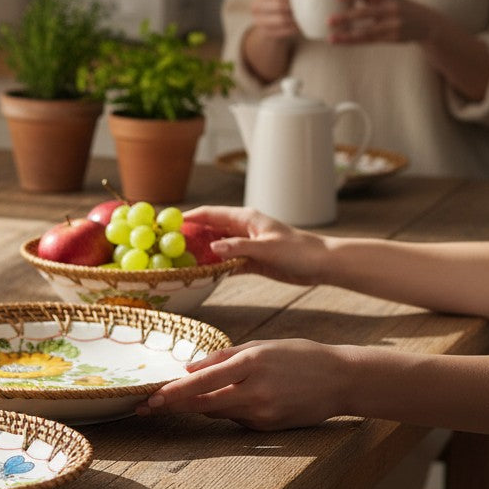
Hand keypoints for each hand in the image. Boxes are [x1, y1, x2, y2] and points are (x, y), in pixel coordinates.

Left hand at [136, 339, 352, 429]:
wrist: (343, 380)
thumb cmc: (300, 356)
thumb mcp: (261, 346)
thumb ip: (222, 358)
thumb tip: (187, 368)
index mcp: (251, 364)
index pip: (201, 383)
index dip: (172, 393)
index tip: (150, 399)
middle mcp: (254, 392)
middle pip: (202, 404)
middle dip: (172, 406)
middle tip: (145, 407)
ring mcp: (262, 414)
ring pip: (216, 412)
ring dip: (199, 405)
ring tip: (179, 399)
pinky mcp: (268, 429)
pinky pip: (236, 419)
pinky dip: (227, 410)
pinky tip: (235, 400)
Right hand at [183, 206, 329, 285]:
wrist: (320, 264)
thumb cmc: (298, 251)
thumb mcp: (266, 248)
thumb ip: (238, 247)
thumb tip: (211, 247)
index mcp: (245, 218)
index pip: (211, 214)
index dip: (190, 217)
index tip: (169, 223)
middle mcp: (242, 229)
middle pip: (209, 230)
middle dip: (189, 236)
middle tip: (167, 245)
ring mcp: (245, 245)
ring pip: (215, 247)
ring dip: (200, 254)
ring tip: (179, 262)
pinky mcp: (250, 260)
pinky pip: (226, 262)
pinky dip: (214, 268)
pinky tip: (201, 275)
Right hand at [249, 0, 300, 38]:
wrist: (270, 23)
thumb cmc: (279, 2)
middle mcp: (256, 6)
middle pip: (279, 5)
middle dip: (294, 6)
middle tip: (306, 7)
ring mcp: (259, 21)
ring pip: (281, 19)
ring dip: (295, 18)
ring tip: (304, 16)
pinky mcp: (266, 33)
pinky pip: (282, 31)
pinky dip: (293, 29)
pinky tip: (300, 26)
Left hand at [328, 0, 438, 44]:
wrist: (427, 23)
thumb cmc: (401, 8)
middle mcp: (392, 8)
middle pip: (365, 13)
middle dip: (346, 17)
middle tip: (329, 20)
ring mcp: (393, 24)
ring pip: (366, 31)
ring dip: (347, 35)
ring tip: (331, 37)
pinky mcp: (392, 37)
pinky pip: (368, 40)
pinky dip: (353, 41)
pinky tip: (340, 41)